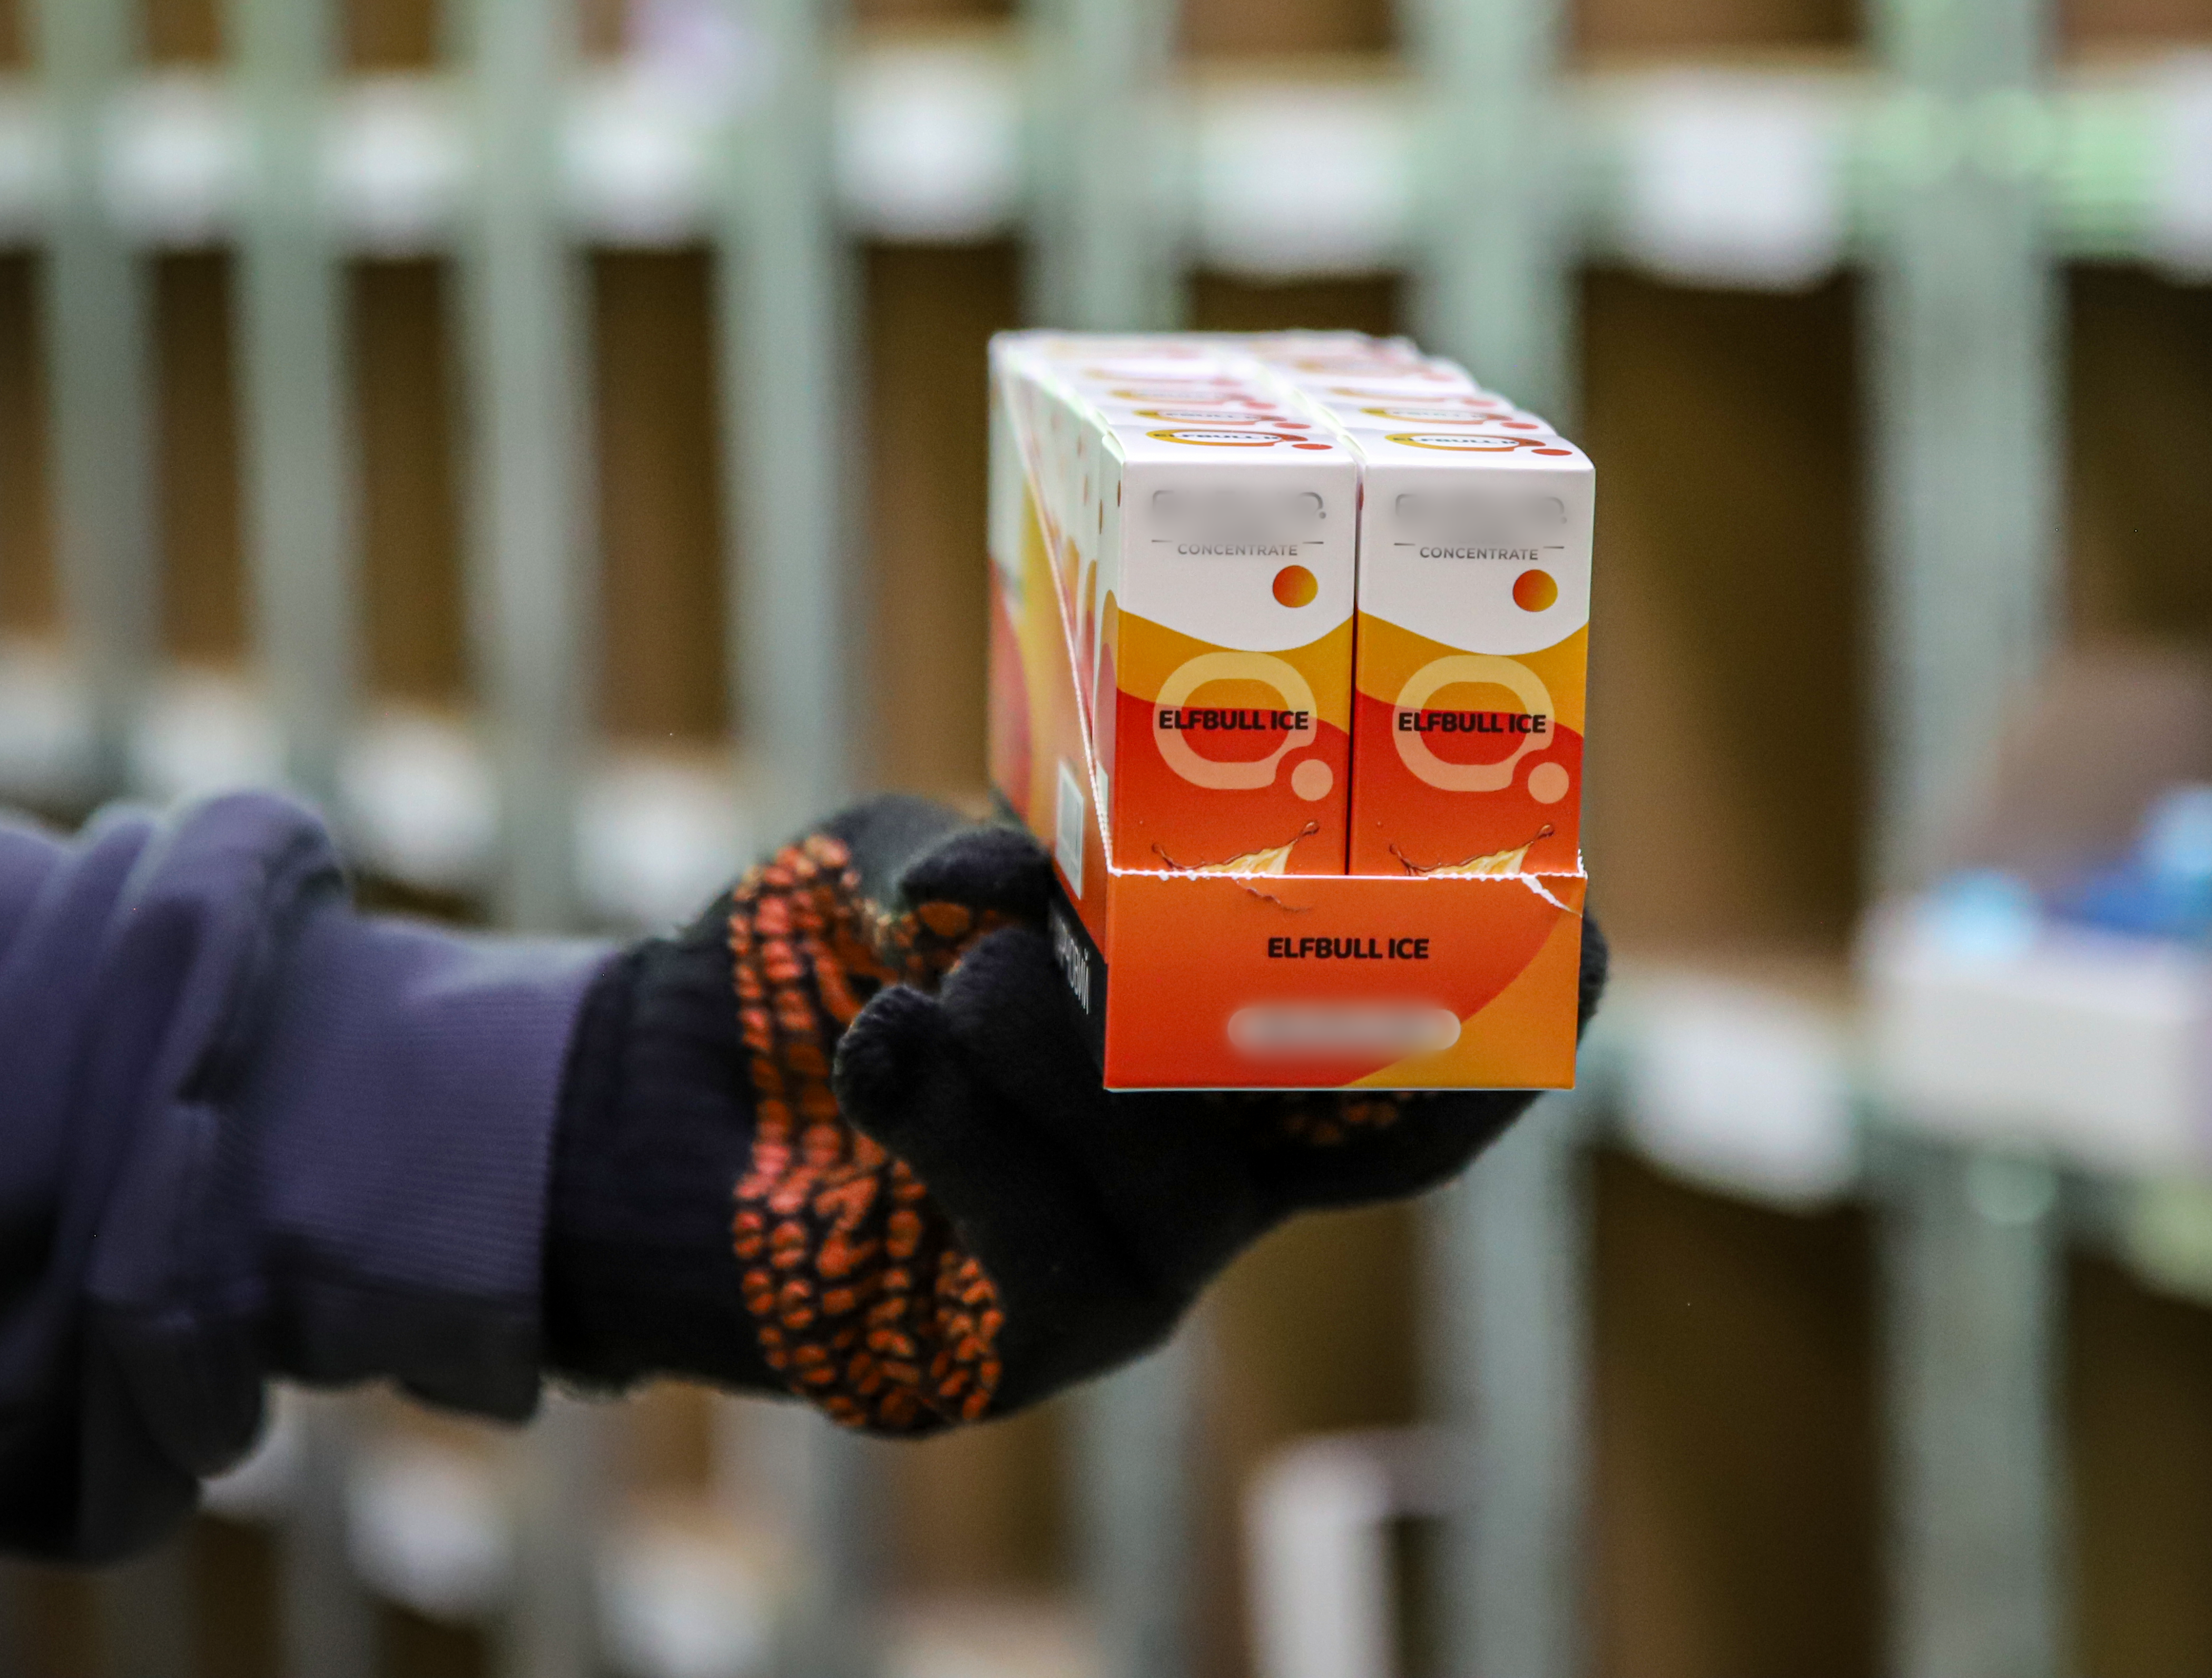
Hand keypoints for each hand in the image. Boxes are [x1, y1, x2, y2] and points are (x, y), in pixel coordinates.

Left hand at [541, 794, 1602, 1431]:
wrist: (628, 1099)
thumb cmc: (804, 961)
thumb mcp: (903, 856)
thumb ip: (985, 856)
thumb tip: (1033, 890)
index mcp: (1217, 1066)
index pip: (1405, 1078)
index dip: (1513, 1028)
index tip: (1584, 935)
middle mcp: (1200, 1186)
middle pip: (1328, 1141)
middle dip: (1254, 1017)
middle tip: (1129, 925)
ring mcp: (1116, 1281)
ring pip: (1176, 1192)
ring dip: (1062, 1052)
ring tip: (957, 973)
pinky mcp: (1004, 1355)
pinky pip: (1039, 1255)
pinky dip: (958, 1118)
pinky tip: (880, 1040)